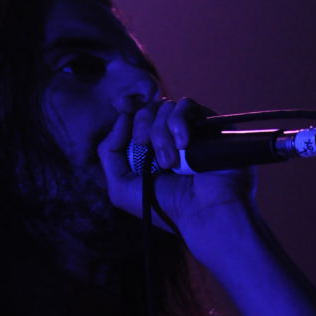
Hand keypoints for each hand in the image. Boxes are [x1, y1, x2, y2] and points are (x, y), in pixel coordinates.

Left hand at [97, 97, 258, 253]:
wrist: (204, 211)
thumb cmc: (164, 206)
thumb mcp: (121, 189)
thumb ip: (109, 153)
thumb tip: (121, 119)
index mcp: (146, 151)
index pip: (130, 119)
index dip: (126, 118)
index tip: (127, 125)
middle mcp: (166, 138)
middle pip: (144, 111)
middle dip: (143, 129)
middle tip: (150, 153)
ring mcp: (186, 129)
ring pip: (163, 108)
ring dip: (161, 134)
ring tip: (171, 162)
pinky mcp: (206, 123)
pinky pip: (185, 104)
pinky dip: (179, 121)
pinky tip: (184, 144)